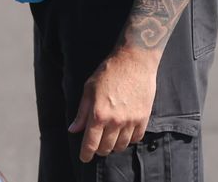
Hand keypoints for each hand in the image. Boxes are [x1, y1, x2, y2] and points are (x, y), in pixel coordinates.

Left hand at [67, 46, 159, 160]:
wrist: (134, 61)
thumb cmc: (108, 72)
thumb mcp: (88, 89)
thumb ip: (82, 112)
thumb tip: (73, 129)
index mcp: (98, 114)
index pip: (90, 143)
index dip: (86, 154)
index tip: (84, 157)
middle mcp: (115, 121)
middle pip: (106, 148)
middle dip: (99, 150)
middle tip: (97, 145)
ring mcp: (131, 120)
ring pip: (121, 146)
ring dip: (114, 146)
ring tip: (110, 140)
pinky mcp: (143, 118)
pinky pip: (136, 138)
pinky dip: (129, 140)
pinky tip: (124, 134)